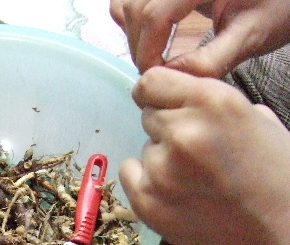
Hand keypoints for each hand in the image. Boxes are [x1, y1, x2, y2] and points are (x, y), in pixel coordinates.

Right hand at [110, 0, 289, 75]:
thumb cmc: (278, 6)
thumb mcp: (252, 34)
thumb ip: (212, 59)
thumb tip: (171, 77)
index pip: (155, 15)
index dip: (149, 50)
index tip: (156, 77)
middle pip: (137, 7)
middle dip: (140, 45)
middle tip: (157, 71)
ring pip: (128, 2)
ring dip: (135, 32)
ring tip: (155, 54)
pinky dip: (134, 17)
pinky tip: (152, 34)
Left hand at [121, 66, 289, 244]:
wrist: (277, 240)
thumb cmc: (277, 180)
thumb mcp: (258, 122)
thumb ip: (215, 103)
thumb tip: (184, 96)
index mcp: (214, 102)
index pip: (152, 80)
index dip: (159, 94)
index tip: (165, 105)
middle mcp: (182, 131)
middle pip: (147, 114)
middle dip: (166, 127)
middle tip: (193, 152)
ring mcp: (160, 168)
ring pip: (144, 147)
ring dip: (161, 157)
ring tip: (193, 179)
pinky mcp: (145, 200)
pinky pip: (130, 173)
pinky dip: (145, 180)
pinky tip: (175, 193)